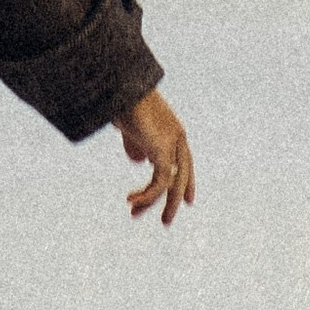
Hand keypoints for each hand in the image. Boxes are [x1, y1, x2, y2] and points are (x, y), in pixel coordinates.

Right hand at [117, 89, 194, 225]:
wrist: (121, 88)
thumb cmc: (122, 101)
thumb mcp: (130, 126)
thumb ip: (136, 142)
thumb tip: (139, 161)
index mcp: (173, 131)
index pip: (185, 163)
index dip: (187, 183)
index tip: (188, 202)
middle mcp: (177, 138)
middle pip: (181, 176)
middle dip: (174, 200)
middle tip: (166, 221)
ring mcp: (172, 144)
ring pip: (170, 183)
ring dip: (154, 202)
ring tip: (135, 214)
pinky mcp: (162, 150)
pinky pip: (160, 182)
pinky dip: (146, 194)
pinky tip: (131, 200)